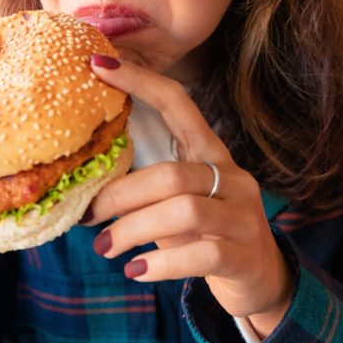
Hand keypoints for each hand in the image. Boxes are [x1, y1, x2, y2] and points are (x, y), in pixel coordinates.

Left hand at [85, 55, 294, 336]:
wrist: (259, 277)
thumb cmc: (204, 231)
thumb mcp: (178, 199)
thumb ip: (145, 183)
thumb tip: (83, 178)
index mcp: (210, 153)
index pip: (178, 103)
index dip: (140, 81)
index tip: (98, 65)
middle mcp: (232, 177)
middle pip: (171, 174)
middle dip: (121, 195)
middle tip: (88, 214)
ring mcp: (243, 216)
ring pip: (185, 211)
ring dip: (134, 230)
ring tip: (105, 247)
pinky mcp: (245, 256)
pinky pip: (200, 255)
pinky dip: (161, 264)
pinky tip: (136, 270)